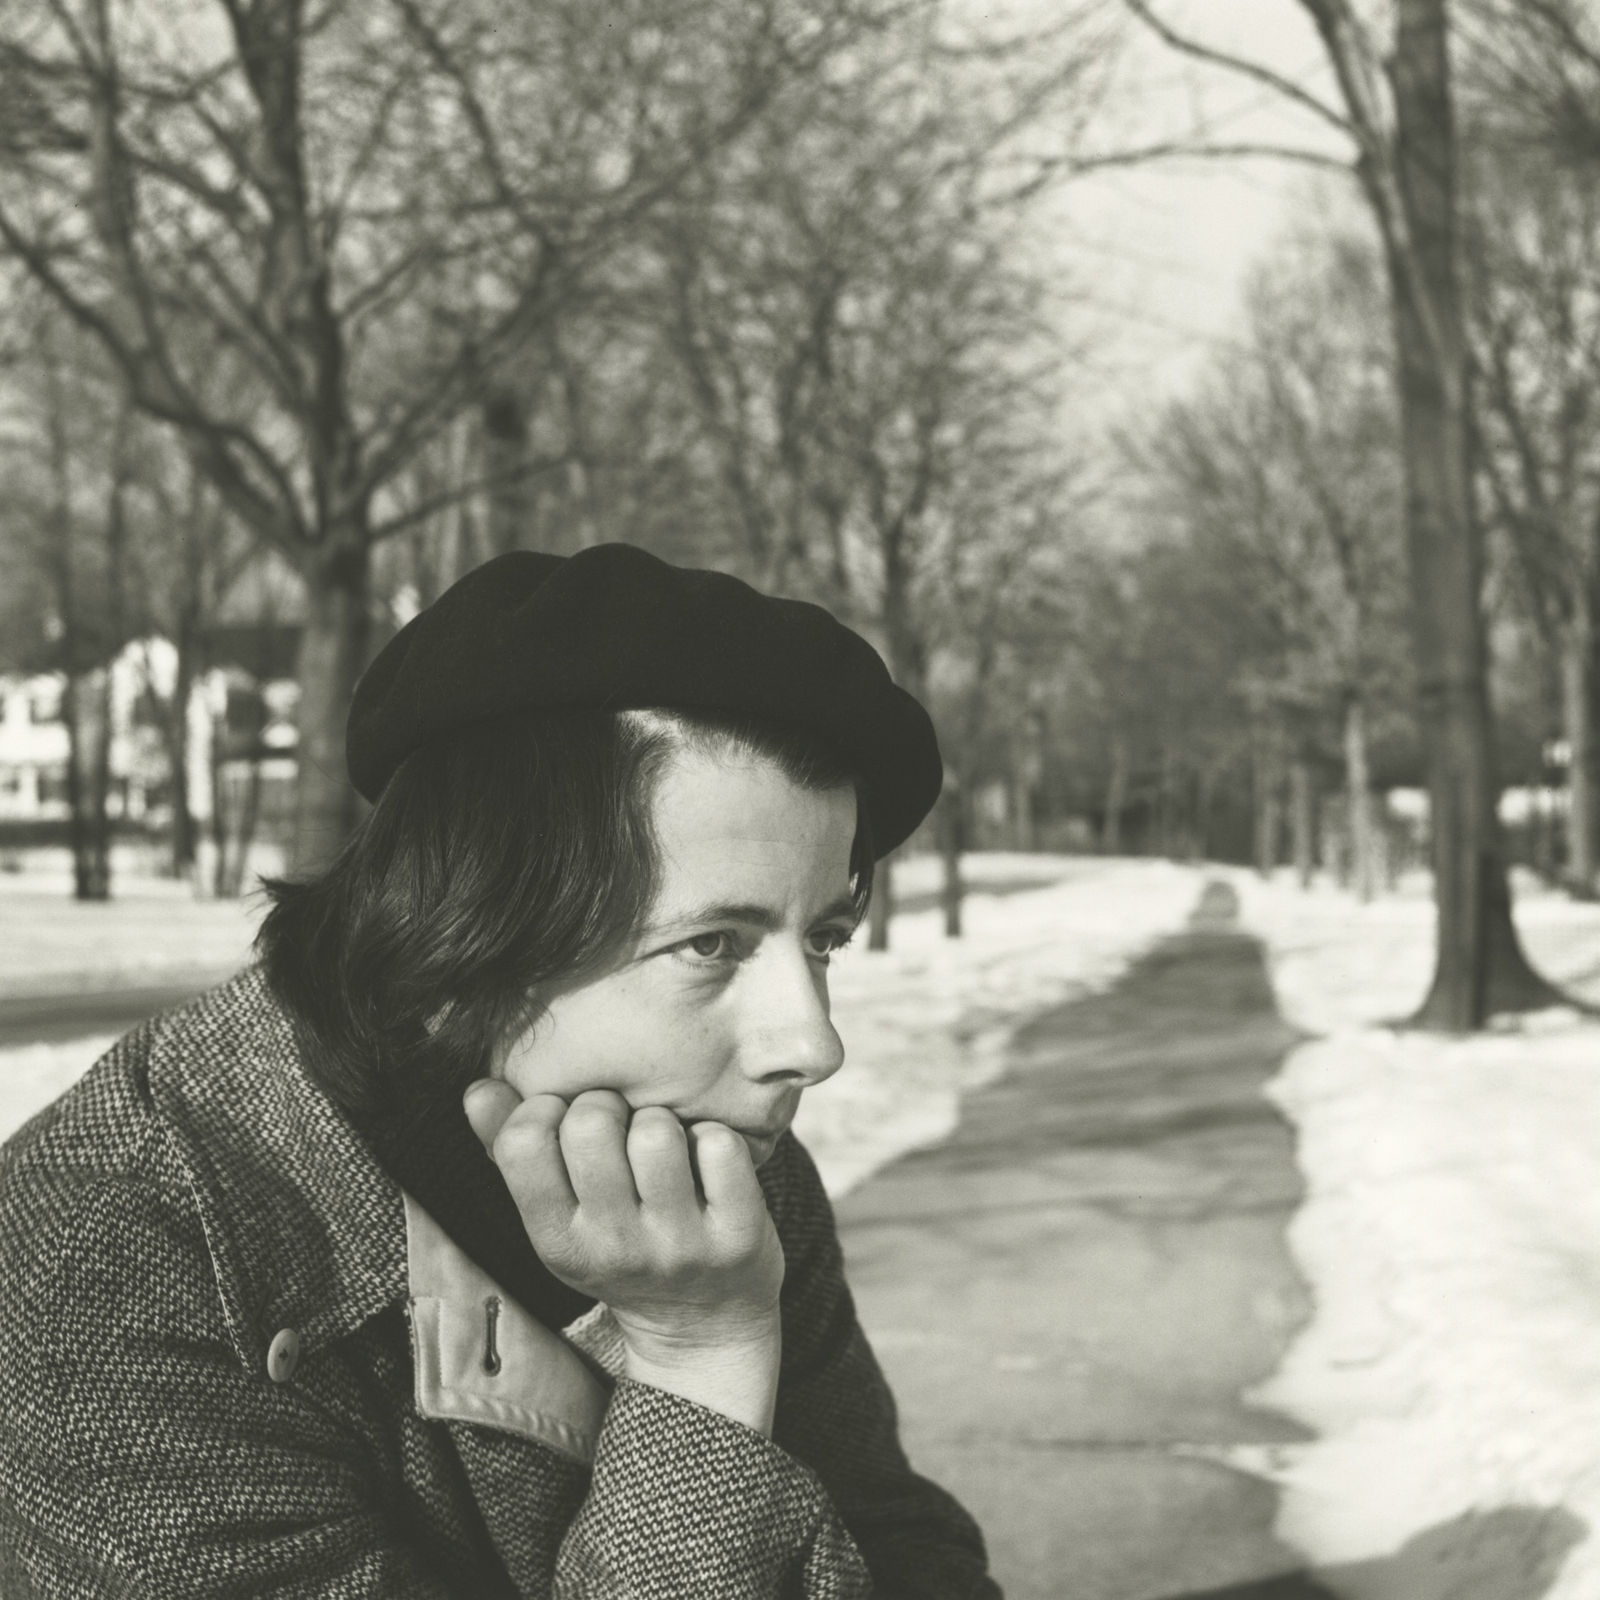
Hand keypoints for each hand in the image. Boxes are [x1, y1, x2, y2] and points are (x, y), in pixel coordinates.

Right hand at [464, 1081, 783, 1431]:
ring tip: (664, 1146)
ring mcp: (678, 1245)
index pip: (522, 1143)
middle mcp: (614, 1248)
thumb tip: (478, 1089)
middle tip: (621, 1128)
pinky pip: (720, 1147)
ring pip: (656, 1131)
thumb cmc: (621, 1249)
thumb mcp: (559, 1220)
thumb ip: (511, 1151)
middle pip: (592, 1124)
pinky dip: (716, 1138)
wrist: (703, 1328)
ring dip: (662, 1120)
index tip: (565, 1121)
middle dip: (607, 1105)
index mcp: (557, 1241)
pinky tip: (708, 1162)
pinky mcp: (738, 1237)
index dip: (542, 1109)